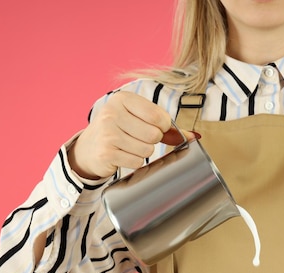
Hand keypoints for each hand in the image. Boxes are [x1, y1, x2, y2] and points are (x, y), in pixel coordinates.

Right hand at [68, 91, 194, 179]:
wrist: (89, 147)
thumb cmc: (120, 130)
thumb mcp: (139, 120)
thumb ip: (167, 127)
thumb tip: (194, 137)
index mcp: (123, 99)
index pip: (159, 116)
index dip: (163, 127)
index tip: (155, 128)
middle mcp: (112, 113)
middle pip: (154, 134)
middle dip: (153, 141)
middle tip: (140, 139)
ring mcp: (107, 133)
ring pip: (147, 149)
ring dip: (144, 152)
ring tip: (130, 147)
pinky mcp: (106, 153)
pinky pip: (137, 162)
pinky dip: (135, 162)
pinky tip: (124, 155)